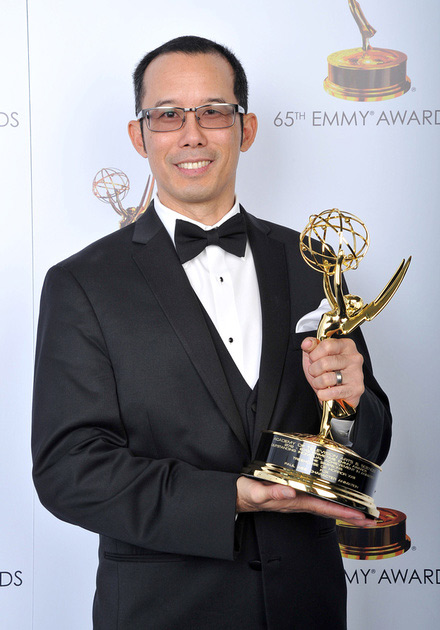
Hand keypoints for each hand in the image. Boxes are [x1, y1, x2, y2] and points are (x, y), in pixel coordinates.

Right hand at [236, 477, 372, 525]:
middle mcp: (298, 502)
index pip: (323, 507)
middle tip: (371, 519)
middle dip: (350, 514)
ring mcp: (296, 499)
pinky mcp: (293, 492)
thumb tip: (288, 493)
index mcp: (293, 501)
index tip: (361, 516)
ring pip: (325, 504)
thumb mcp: (255, 492)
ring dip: (343, 508)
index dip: (343, 511)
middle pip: (329, 509)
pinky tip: (338, 498)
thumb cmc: (245, 494)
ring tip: (361, 511)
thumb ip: (270, 493)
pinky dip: (330, 499)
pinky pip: (316, 498)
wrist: (236, 496)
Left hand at [301, 337, 363, 408]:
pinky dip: (323, 394)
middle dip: (313, 370)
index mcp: (346, 345)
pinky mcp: (356, 389)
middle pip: (325, 362)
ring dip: (317, 383)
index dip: (314, 354)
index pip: (326, 345)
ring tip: (320, 383)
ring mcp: (356, 374)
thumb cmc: (329, 371)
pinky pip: (332, 393)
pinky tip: (324, 392)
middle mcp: (354, 358)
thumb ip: (311, 347)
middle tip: (315, 373)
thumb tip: (307, 343)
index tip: (313, 359)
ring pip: (327, 378)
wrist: (339, 393)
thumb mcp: (317, 356)